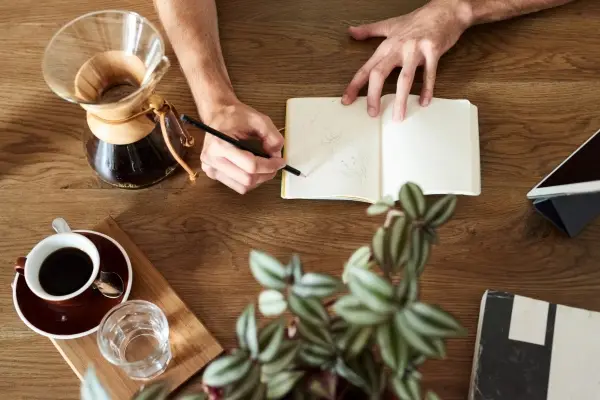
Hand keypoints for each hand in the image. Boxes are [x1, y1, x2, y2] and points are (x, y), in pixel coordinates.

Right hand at [200, 101, 284, 193]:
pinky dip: (250, 181)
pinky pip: (237, 186)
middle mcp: (212, 159)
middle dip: (266, 173)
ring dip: (259, 179)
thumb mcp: (257, 118)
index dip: (270, 166)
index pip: (250, 166)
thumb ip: (271, 135)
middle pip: (247, 179)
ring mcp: (210, 168)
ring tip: (265, 166)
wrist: (217, 116)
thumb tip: (276, 154)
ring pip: (243, 186)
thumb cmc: (233, 116)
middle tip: (275, 164)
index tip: (280, 162)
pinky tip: (254, 169)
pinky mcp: (212, 173)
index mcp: (220, 144)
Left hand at [342, 0, 471, 120]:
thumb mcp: (390, 24)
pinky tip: (424, 102)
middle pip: (380, 74)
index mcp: (387, 45)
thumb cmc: (418, 19)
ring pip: (404, 78)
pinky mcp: (433, 50)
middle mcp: (399, 48)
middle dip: (374, 95)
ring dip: (401, 100)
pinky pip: (429, 74)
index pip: (366, 68)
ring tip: (398, 116)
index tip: (347, 100)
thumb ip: (369, 30)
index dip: (355, 85)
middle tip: (373, 113)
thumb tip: (351, 31)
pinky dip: (427, 89)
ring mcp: (416, 49)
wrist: (445, 10)